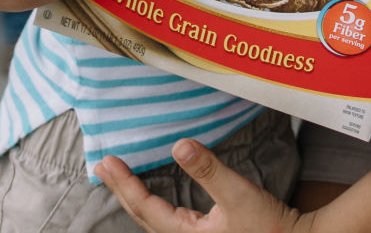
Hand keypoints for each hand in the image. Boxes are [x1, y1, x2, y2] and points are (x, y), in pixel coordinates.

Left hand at [96, 139, 309, 232]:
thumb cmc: (269, 226)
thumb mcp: (238, 194)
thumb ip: (208, 170)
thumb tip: (178, 145)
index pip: (145, 207)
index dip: (125, 183)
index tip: (108, 161)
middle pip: (142, 216)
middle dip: (121, 190)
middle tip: (101, 166)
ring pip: (152, 220)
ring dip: (133, 196)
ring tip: (118, 177)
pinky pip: (166, 221)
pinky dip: (151, 204)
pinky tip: (151, 194)